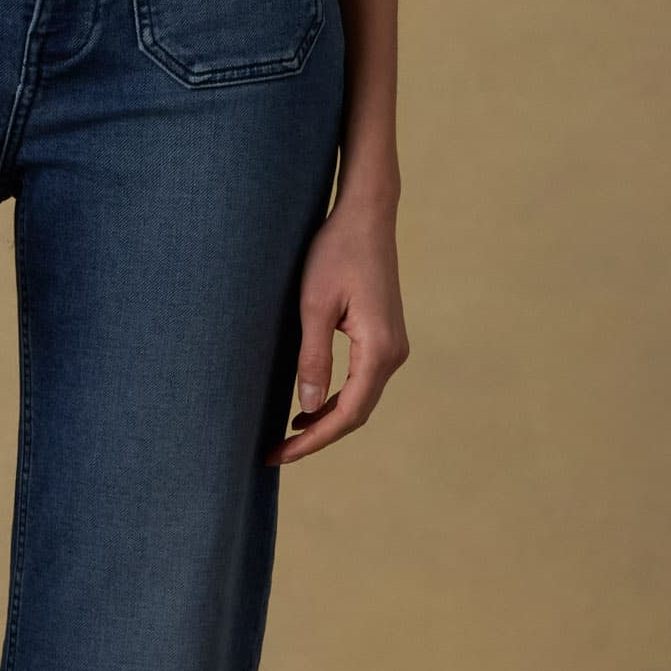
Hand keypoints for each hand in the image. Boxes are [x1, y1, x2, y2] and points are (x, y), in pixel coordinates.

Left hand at [267, 187, 407, 463]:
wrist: (365, 215)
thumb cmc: (336, 252)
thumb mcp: (314, 305)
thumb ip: (313, 359)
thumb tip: (308, 407)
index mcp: (379, 350)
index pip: (347, 413)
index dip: (313, 440)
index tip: (279, 454)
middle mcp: (394, 354)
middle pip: (356, 413)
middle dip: (317, 437)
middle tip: (276, 453)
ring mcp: (393, 346)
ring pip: (360, 399)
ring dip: (326, 420)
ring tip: (287, 435)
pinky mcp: (385, 337)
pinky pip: (362, 381)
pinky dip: (336, 399)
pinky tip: (309, 405)